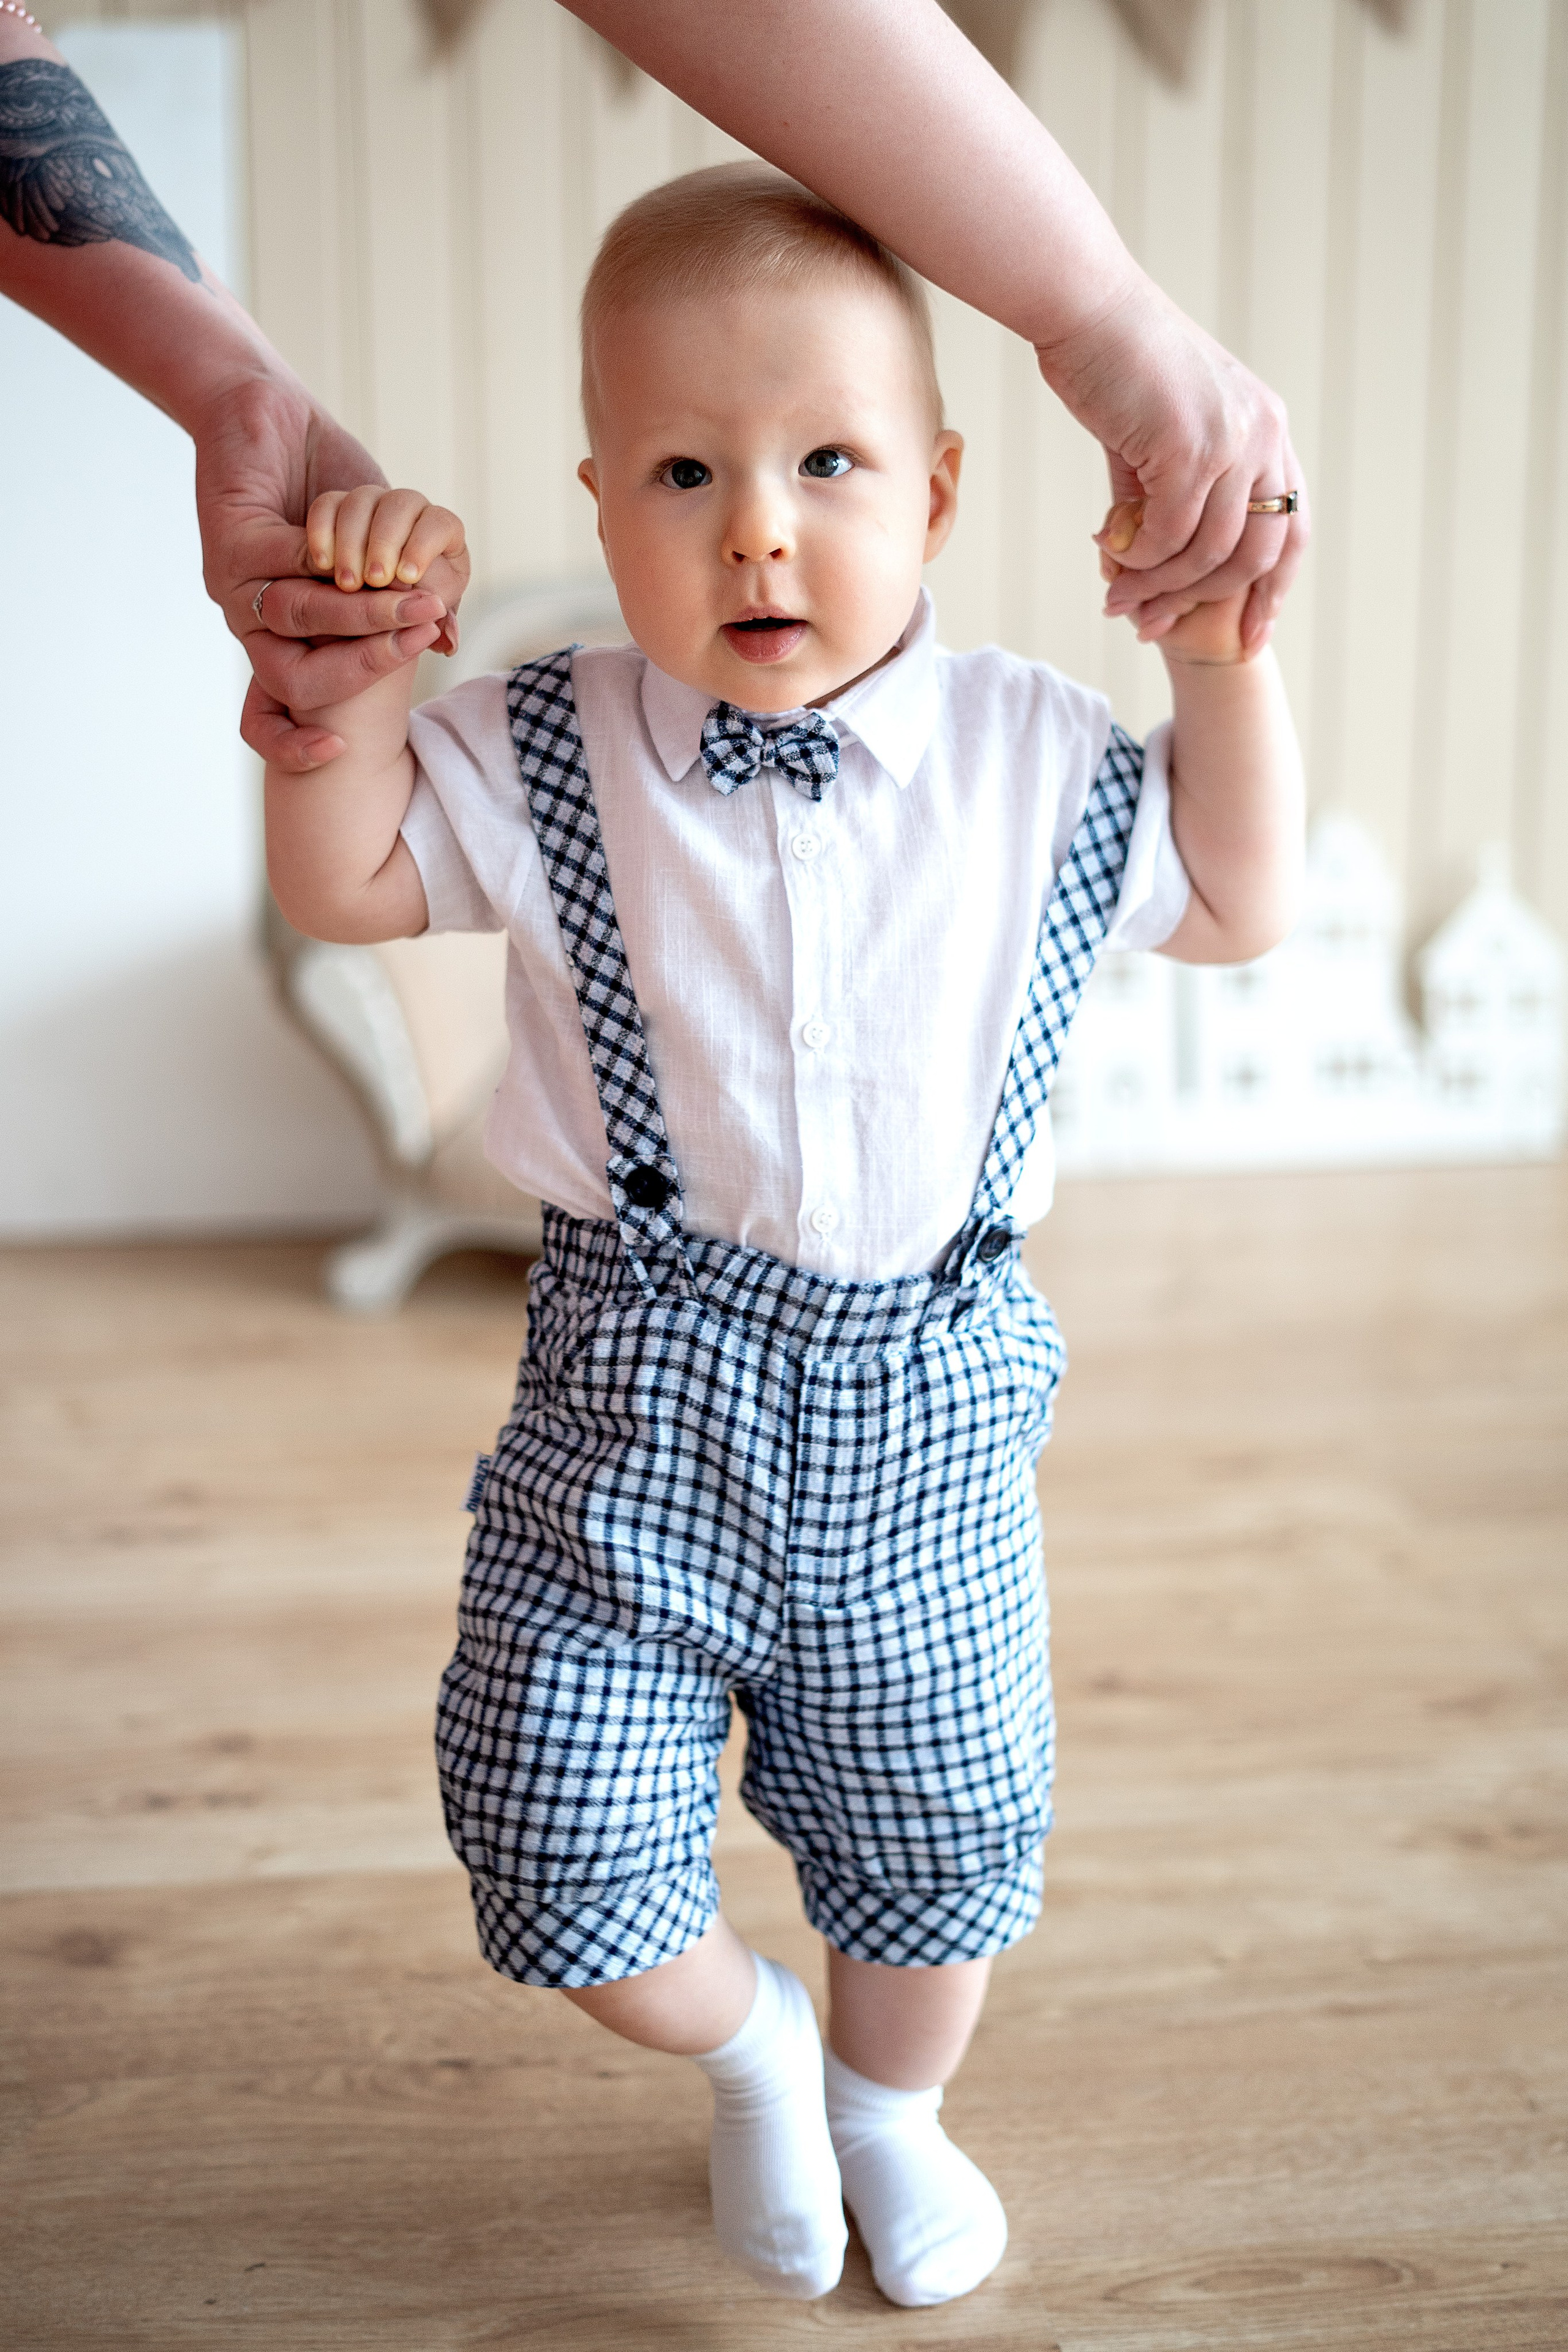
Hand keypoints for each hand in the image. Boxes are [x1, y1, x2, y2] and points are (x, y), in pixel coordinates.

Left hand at [190, 372, 469, 771]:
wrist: (265, 413)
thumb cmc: (322, 483)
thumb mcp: (369, 550)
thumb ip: (400, 597)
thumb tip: (444, 640)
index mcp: (275, 637)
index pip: (283, 708)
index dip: (295, 744)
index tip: (341, 750)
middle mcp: (248, 618)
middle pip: (296, 676)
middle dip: (368, 662)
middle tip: (423, 637)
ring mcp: (234, 579)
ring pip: (303, 614)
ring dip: (365, 611)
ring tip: (414, 598)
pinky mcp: (232, 533)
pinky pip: (292, 559)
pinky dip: (337, 559)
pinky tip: (372, 552)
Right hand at [1038, 277, 1307, 654]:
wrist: (1087, 309)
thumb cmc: (1114, 365)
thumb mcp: (1152, 439)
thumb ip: (1157, 503)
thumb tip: (1137, 565)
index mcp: (1266, 430)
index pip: (1292, 527)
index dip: (1275, 588)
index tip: (1251, 635)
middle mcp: (1264, 435)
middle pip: (1257, 554)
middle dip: (1205, 601)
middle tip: (1152, 625)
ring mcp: (1233, 441)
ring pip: (1210, 552)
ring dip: (1161, 587)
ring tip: (1119, 600)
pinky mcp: (1192, 447)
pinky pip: (1170, 534)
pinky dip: (1141, 560)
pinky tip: (1112, 559)